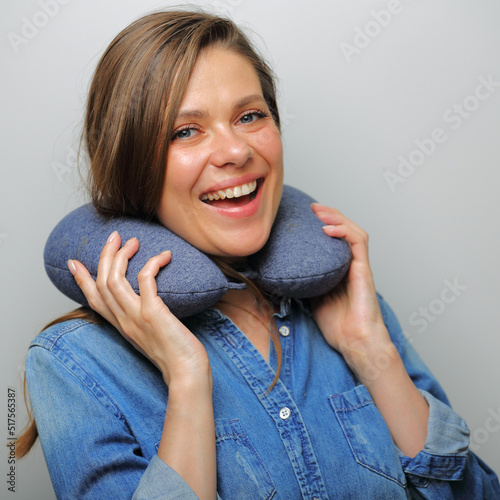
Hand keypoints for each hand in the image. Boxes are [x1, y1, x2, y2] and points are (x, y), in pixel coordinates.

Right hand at [67, 231, 210, 385]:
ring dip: (121, 256)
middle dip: (105, 256)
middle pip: (101, 283)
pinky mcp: (153, 313)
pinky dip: (152, 263)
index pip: (94, 301)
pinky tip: (164, 256)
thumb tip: (151, 304)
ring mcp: (136, 317)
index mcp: (122, 327)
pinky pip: (145, 280)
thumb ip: (145, 321)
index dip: (81, 280)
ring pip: (114, 280)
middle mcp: (124, 321)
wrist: (186, 375)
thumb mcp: (153, 336)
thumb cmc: (177, 356)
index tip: (74, 262)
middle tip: (114, 237)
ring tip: (132, 241)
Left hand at [310, 204, 394, 377]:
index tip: (304, 217)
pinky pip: (358, 243)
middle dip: (329, 215)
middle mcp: (350, 264)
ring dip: (337, 217)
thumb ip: (302, 282)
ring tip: (319, 211)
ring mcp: (358, 266)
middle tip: (311, 208)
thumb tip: (278, 273)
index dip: (322, 225)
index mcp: (339, 269)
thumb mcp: (310, 298)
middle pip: (344, 230)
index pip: (333, 240)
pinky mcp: (364, 270)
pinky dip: (344, 231)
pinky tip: (328, 229)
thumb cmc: (336, 325)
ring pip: (353, 231)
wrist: (354, 341)